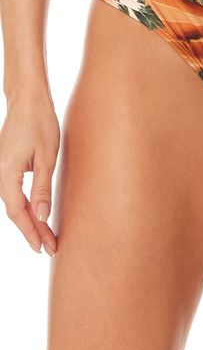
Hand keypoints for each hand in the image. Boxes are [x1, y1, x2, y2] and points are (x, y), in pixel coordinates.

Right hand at [0, 95, 59, 255]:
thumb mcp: (47, 157)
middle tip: (50, 248)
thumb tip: (42, 216)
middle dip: (32, 231)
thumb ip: (43, 188)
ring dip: (30, 221)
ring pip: (15, 204)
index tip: (43, 247)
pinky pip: (15, 193)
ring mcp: (2, 170)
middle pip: (15, 212)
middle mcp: (0, 174)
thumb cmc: (39, 124)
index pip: (18, 212)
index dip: (31, 232)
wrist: (28, 101)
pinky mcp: (8, 166)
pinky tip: (38, 215)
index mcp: (6, 174)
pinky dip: (27, 207)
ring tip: (47, 236)